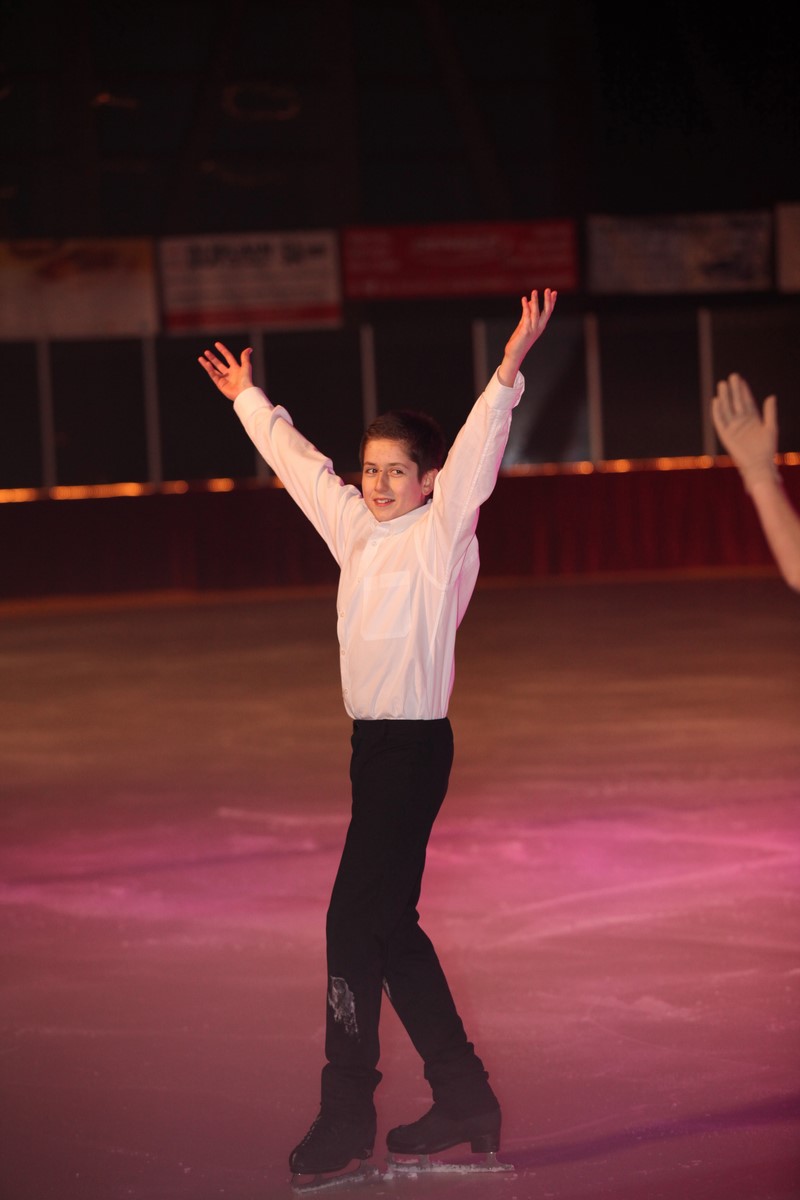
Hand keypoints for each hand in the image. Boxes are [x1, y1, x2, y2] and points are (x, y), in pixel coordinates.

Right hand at [198, 341, 252, 400]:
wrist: (243, 392)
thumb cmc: (246, 379)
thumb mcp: (246, 366)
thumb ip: (245, 357)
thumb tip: (249, 349)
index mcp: (236, 368)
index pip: (228, 357)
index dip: (222, 350)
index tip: (216, 344)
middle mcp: (229, 374)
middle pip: (219, 364)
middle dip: (212, 358)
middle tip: (206, 352)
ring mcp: (224, 379)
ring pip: (214, 370)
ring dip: (207, 364)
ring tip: (200, 358)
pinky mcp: (220, 384)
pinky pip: (213, 375)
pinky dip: (209, 369)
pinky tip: (206, 363)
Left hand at [498, 288, 556, 384]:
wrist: (514, 354)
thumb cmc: (519, 340)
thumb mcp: (524, 324)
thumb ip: (527, 313)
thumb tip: (530, 301)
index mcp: (540, 326)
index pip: (548, 312)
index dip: (552, 302)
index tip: (554, 292)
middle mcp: (539, 327)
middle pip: (546, 312)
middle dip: (548, 300)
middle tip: (548, 289)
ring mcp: (533, 330)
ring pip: (536, 313)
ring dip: (535, 302)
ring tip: (534, 292)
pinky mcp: (525, 331)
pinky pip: (526, 317)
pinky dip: (526, 308)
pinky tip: (524, 300)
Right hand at [711, 373, 778, 490]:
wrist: (758, 465)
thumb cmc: (767, 449)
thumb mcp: (771, 428)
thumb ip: (770, 412)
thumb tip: (771, 396)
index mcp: (753, 419)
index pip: (747, 401)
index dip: (743, 391)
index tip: (740, 380)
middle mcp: (741, 422)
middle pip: (736, 402)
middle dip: (734, 390)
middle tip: (732, 376)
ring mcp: (733, 428)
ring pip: (727, 409)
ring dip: (724, 397)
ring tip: (722, 384)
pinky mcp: (726, 435)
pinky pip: (720, 421)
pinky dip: (717, 411)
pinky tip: (716, 401)